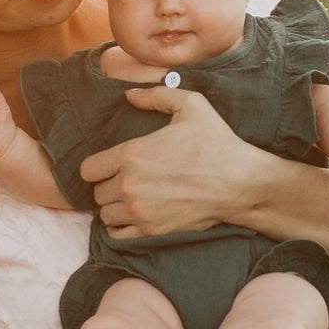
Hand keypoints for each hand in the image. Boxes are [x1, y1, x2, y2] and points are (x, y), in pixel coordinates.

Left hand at [79, 86, 257, 237]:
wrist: (240, 183)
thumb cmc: (217, 143)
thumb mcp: (191, 105)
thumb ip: (156, 96)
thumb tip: (129, 94)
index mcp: (132, 154)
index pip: (89, 168)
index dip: (98, 166)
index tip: (111, 166)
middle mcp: (129, 185)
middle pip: (97, 192)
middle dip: (108, 186)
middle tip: (126, 181)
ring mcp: (140, 211)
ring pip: (105, 214)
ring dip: (114, 207)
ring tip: (131, 199)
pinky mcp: (152, 230)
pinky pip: (118, 234)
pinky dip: (120, 227)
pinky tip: (133, 216)